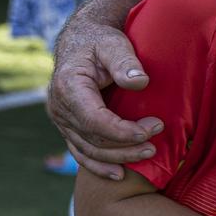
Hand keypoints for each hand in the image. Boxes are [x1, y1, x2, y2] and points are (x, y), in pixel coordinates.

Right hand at [51, 17, 161, 177]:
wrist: (81, 41)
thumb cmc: (99, 40)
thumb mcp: (113, 43)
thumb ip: (125, 61)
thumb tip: (141, 82)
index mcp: (67, 86)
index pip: (95, 120)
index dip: (123, 131)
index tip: (152, 129)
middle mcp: (59, 107)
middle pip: (93, 139)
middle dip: (126, 145)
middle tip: (156, 141)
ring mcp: (61, 120)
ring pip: (88, 150)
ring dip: (118, 158)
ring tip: (148, 154)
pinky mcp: (67, 127)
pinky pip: (80, 152)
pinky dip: (98, 166)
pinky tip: (118, 174)